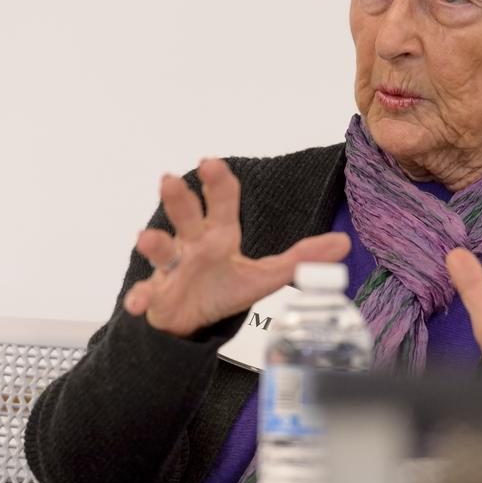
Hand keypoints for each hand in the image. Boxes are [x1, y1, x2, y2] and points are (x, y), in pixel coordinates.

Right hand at [123, 158, 350, 337]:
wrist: (191, 319)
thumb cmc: (223, 287)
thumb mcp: (266, 276)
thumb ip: (301, 259)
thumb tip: (344, 243)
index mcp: (219, 235)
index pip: (221, 202)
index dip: (217, 183)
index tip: (212, 163)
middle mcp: (192, 245)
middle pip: (186, 217)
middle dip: (179, 199)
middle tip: (169, 180)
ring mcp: (172, 268)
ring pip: (160, 249)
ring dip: (153, 242)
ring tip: (145, 237)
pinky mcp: (158, 295)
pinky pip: (146, 293)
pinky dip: (140, 297)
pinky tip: (137, 302)